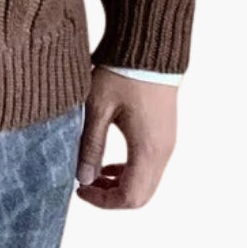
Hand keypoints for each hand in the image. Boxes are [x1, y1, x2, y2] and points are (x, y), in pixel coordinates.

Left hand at [74, 65, 177, 208]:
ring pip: (147, 181)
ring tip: (92, 171)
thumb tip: (83, 177)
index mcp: (147, 149)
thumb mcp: (97, 107)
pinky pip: (150, 165)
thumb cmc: (122, 72)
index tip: (79, 190)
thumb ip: (91, 144)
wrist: (149, 46)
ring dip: (120, 183)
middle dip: (111, 196)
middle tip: (85, 184)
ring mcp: (167, 142)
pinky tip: (109, 158)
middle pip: (141, 195)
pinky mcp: (165, 132)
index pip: (130, 197)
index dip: (103, 201)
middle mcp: (163, 151)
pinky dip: (130, 169)